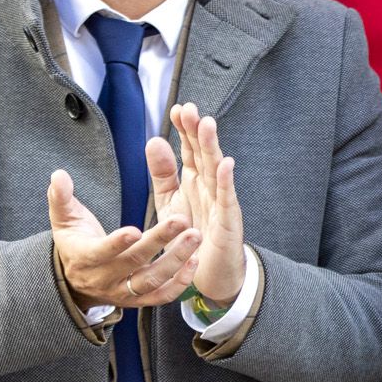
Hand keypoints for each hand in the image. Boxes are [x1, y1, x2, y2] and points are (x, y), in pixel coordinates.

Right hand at [47, 168, 200, 310]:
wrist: (76, 282)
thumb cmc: (74, 242)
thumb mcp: (64, 220)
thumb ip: (61, 197)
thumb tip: (58, 175)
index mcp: (84, 258)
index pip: (101, 252)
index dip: (117, 243)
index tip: (135, 229)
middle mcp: (104, 278)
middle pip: (134, 262)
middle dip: (159, 241)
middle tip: (182, 220)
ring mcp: (122, 292)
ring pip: (151, 280)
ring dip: (176, 260)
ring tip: (195, 237)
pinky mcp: (138, 301)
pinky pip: (161, 297)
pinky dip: (179, 284)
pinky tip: (194, 262)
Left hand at [150, 102, 246, 307]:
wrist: (208, 271)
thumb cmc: (193, 234)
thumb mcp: (171, 200)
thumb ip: (163, 172)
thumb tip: (154, 140)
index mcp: (195, 180)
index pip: (190, 149)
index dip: (184, 130)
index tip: (177, 109)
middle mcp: (209, 187)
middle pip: (203, 154)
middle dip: (197, 131)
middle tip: (190, 110)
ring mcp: (221, 202)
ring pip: (216, 171)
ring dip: (212, 148)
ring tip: (207, 126)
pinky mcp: (228, 222)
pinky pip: (227, 200)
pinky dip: (227, 182)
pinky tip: (226, 165)